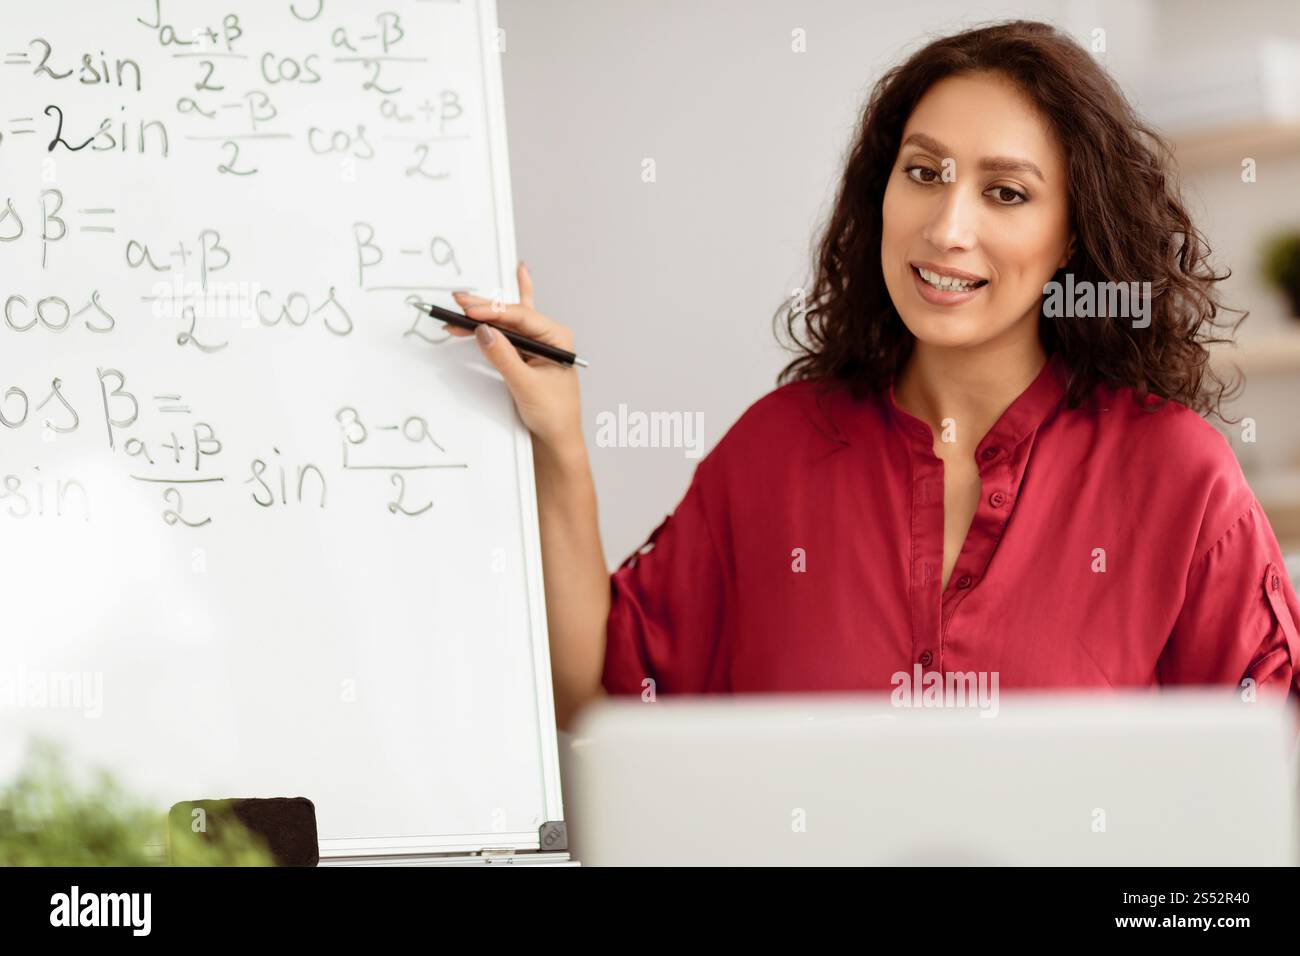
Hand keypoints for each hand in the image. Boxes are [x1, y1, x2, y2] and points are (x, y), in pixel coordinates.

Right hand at [451, 262, 583, 456]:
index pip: (522, 316)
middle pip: (512, 316)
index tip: (470, 311)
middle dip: (484, 309)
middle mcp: (548, 338)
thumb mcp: (525, 384)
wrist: (556, 439)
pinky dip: (494, 322)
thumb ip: (503, 357)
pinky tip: (501, 294)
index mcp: (557, 338)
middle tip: (458, 301)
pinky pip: (509, 333)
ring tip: (460, 309)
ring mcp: (536, 347)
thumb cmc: (554, 414)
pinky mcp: (525, 357)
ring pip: (506, 324)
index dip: (493, 311)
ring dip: (483, 318)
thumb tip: (483, 332)